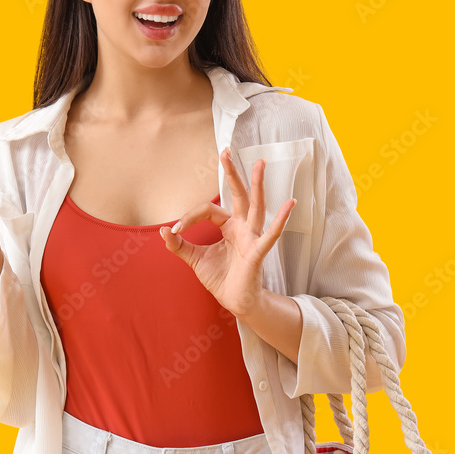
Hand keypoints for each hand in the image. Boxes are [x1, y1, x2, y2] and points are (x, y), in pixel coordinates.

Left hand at [159, 146, 296, 317]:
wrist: (235, 302)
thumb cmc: (221, 279)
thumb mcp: (195, 259)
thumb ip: (180, 245)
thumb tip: (164, 230)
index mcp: (228, 226)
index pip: (208, 210)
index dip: (189, 217)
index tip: (174, 231)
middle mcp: (242, 227)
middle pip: (238, 195)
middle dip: (232, 173)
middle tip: (226, 151)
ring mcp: (252, 237)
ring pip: (256, 206)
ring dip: (257, 185)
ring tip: (260, 164)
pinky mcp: (258, 251)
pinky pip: (270, 234)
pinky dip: (280, 220)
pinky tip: (290, 204)